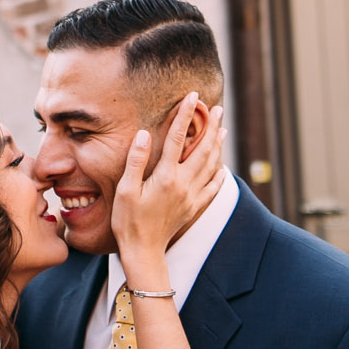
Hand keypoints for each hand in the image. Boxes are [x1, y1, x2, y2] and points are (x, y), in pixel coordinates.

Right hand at [112, 95, 224, 285]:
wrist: (143, 252)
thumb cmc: (128, 221)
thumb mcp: (125, 190)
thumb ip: (135, 160)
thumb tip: (143, 133)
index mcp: (166, 176)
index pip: (177, 138)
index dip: (185, 115)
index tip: (192, 97)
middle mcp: (183, 184)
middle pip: (201, 148)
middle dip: (210, 126)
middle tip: (218, 108)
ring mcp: (191, 196)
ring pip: (210, 165)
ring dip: (217, 145)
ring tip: (223, 130)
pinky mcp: (194, 207)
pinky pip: (212, 187)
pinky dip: (219, 174)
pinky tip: (223, 167)